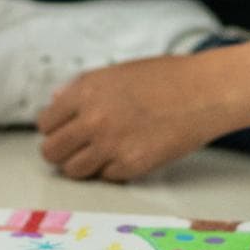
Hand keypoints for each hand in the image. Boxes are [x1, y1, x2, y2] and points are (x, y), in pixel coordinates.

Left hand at [36, 54, 229, 182]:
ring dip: (83, 165)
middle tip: (76, 149)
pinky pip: (105, 177)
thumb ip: (81, 88)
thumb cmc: (165, 78)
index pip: (46, 123)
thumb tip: (56, 100)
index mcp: (85, 91)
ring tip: (100, 155)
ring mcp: (110, 145)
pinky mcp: (131, 166)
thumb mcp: (115, 72)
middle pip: (51, 151)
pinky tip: (126, 154)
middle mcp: (92, 119)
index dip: (55, 128)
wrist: (203, 92)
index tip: (64, 131)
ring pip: (73, 170)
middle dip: (61, 151)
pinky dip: (111, 170)